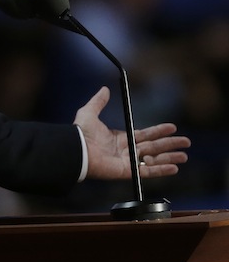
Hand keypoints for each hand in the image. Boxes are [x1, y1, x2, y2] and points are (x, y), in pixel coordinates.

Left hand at [73, 86, 190, 179]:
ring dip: (169, 157)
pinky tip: (174, 168)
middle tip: (186, 142)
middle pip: (153, 147)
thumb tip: (104, 89)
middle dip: (170, 144)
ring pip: (153, 159)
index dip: (158, 131)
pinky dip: (161, 170)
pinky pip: (147, 172)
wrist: (76, 150)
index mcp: (120, 138)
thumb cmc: (80, 133)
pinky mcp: (127, 172)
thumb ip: (98, 102)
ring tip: (184, 156)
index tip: (172, 127)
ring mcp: (127, 162)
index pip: (144, 135)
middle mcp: (125, 150)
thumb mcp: (89, 113)